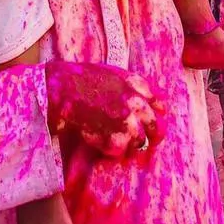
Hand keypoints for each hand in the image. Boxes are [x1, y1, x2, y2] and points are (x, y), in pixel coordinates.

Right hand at [45, 61, 165, 156]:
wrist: (64, 88)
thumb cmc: (83, 78)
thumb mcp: (114, 73)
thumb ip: (134, 86)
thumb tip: (157, 100)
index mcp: (137, 85)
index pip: (160, 105)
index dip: (155, 115)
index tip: (149, 122)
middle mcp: (137, 103)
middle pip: (156, 128)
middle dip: (151, 136)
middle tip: (143, 142)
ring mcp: (128, 121)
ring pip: (139, 143)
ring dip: (129, 144)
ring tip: (113, 140)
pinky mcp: (116, 138)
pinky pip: (121, 151)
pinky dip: (111, 150)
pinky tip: (100, 140)